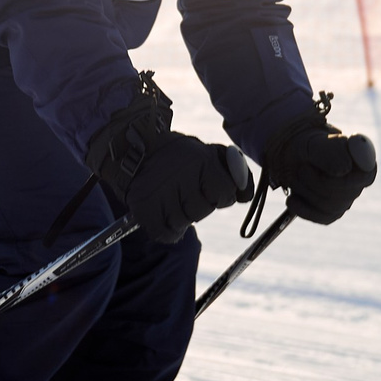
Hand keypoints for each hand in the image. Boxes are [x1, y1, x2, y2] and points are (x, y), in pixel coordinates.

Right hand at [87, 74, 251, 242]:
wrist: (134, 147)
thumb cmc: (180, 156)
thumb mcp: (208, 153)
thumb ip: (233, 172)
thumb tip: (245, 196)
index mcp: (202, 159)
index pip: (226, 193)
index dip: (220, 195)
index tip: (209, 189)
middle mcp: (182, 174)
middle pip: (203, 210)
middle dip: (198, 206)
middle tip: (186, 193)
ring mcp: (160, 191)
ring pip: (183, 223)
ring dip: (181, 218)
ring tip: (172, 200)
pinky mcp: (144, 206)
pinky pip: (165, 234)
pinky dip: (168, 232)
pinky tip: (164, 217)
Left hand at [262, 105, 378, 225]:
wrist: (291, 156)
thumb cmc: (307, 145)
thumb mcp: (314, 142)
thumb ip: (332, 150)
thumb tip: (345, 169)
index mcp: (363, 159)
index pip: (364, 175)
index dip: (340, 175)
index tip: (318, 166)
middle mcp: (359, 181)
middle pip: (344, 194)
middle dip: (316, 182)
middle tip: (301, 168)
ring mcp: (346, 199)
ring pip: (331, 206)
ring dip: (307, 191)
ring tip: (296, 176)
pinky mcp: (331, 213)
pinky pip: (321, 217)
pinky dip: (303, 208)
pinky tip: (293, 197)